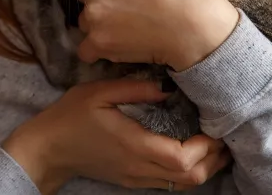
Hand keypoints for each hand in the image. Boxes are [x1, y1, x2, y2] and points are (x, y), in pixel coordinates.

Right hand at [2, 79, 231, 193]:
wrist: (47, 149)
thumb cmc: (70, 116)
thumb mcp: (99, 92)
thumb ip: (136, 88)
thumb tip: (169, 86)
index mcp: (133, 145)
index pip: (181, 158)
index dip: (206, 146)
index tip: (215, 125)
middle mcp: (139, 167)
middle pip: (190, 177)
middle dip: (214, 158)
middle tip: (224, 133)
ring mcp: (137, 177)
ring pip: (184, 184)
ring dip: (205, 166)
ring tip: (215, 142)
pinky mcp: (133, 179)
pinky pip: (170, 183)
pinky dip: (189, 170)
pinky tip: (194, 150)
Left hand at [75, 0, 240, 71]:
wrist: (190, 24)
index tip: (118, 1)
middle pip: (87, 8)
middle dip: (101, 13)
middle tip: (126, 18)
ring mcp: (92, 20)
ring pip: (87, 28)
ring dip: (101, 32)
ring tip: (127, 34)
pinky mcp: (99, 44)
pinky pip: (86, 52)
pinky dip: (99, 53)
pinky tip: (119, 50)